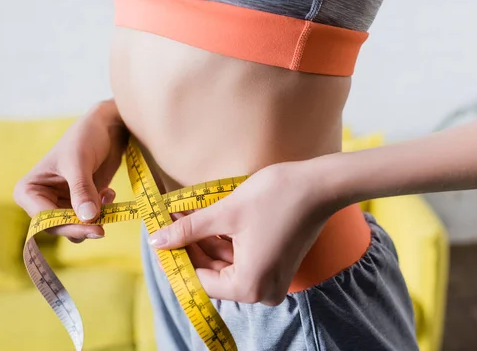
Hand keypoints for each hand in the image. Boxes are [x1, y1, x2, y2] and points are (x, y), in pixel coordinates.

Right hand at [14, 100, 127, 242]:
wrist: (106, 128)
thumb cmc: (85, 138)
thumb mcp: (80, 162)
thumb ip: (82, 190)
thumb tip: (87, 218)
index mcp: (29, 190)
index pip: (45, 220)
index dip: (68, 227)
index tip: (94, 229)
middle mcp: (42, 200)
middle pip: (60, 228)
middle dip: (82, 227)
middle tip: (103, 228)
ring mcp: (62, 203)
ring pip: (77, 227)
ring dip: (95, 219)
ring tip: (107, 198)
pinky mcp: (81, 203)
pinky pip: (90, 220)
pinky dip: (103, 211)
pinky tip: (109, 193)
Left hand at [149, 160, 334, 305]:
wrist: (320, 185)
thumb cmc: (276, 197)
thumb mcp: (225, 214)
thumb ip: (189, 230)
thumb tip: (157, 241)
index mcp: (248, 286)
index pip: (199, 279)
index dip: (176, 256)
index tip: (158, 238)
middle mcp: (262, 291)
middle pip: (213, 273)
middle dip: (190, 246)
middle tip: (168, 222)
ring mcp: (272, 279)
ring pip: (226, 264)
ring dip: (205, 241)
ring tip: (183, 216)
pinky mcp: (277, 265)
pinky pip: (243, 259)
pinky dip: (224, 241)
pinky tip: (206, 220)